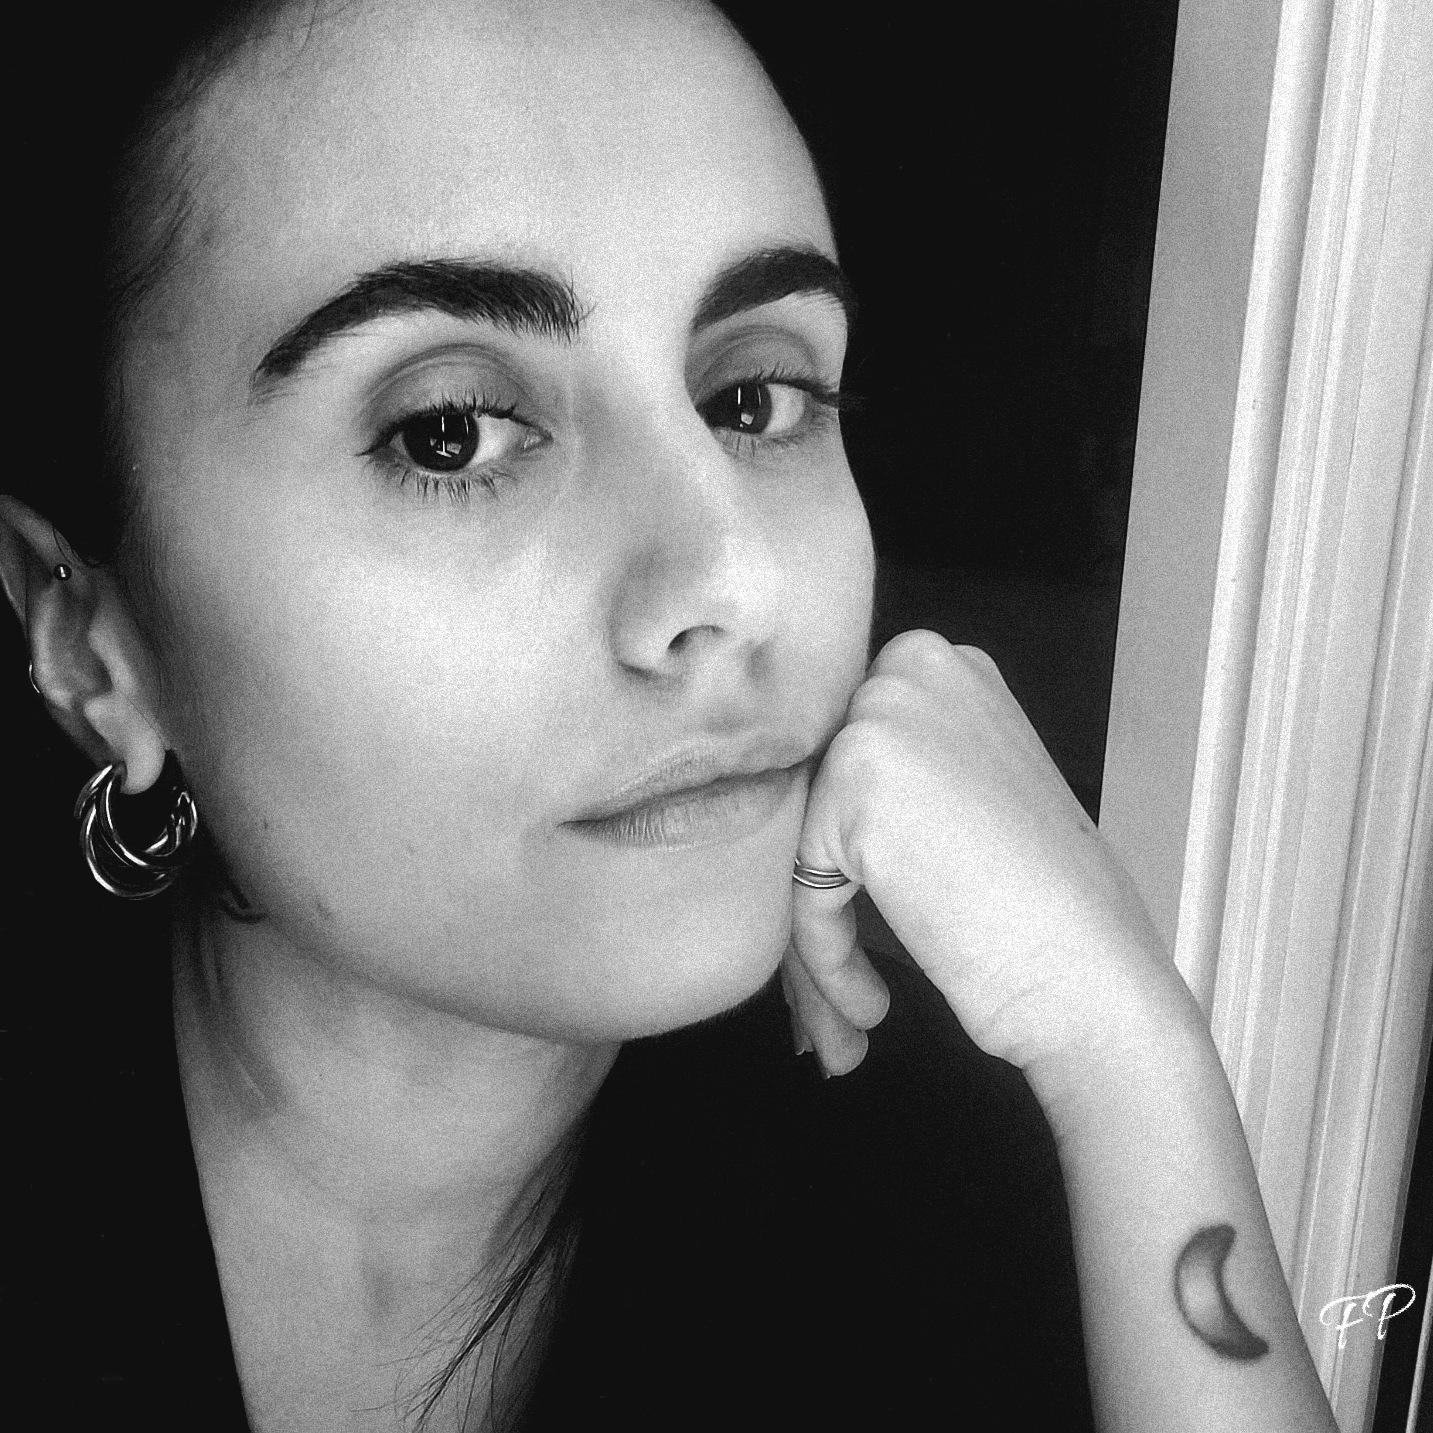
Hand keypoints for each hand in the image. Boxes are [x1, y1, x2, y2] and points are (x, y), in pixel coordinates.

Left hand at [783, 629, 1175, 1084]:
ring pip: (801, 846)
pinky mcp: (854, 780)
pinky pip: (803, 885)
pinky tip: (871, 1005)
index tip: (855, 920)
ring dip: (819, 940)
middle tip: (838, 982)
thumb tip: (802, 808)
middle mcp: (910, 669)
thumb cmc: (1041, 906)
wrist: (1090, 974)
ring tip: (857, 1007)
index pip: (834, 753)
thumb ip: (888, 776)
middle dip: (818, 896)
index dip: (835, 845)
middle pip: (812, 796)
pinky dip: (826, 957)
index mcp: (940, 666)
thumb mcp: (965, 793)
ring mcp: (882, 716)